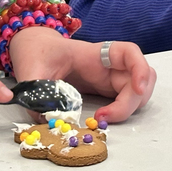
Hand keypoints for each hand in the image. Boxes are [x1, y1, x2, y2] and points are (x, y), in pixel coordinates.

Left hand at [9, 26, 155, 122]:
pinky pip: (124, 99)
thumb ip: (38, 93)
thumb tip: (49, 120)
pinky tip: (101, 117)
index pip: (128, 52)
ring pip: (136, 91)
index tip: (137, 88)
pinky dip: (121, 112)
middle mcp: (107, 65)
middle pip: (139, 78)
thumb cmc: (36, 53)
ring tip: (103, 118)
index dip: (139, 69)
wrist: (33, 50)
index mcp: (93, 54)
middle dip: (131, 101)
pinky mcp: (105, 89)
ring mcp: (108, 77)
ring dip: (129, 108)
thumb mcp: (32, 71)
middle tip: (105, 117)